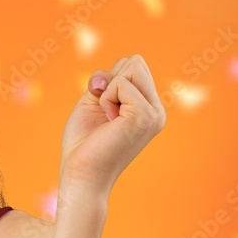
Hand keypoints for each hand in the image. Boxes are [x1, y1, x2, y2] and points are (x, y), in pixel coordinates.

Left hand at [59, 54, 165, 200]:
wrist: (81, 175)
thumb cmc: (84, 144)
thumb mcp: (93, 102)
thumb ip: (105, 81)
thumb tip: (108, 75)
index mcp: (148, 108)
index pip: (133, 66)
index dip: (109, 79)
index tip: (103, 108)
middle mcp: (156, 111)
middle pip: (135, 62)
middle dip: (110, 80)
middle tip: (105, 112)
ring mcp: (154, 114)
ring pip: (132, 66)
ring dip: (108, 89)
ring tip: (108, 118)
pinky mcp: (144, 116)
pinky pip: (122, 82)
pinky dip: (106, 97)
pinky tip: (109, 120)